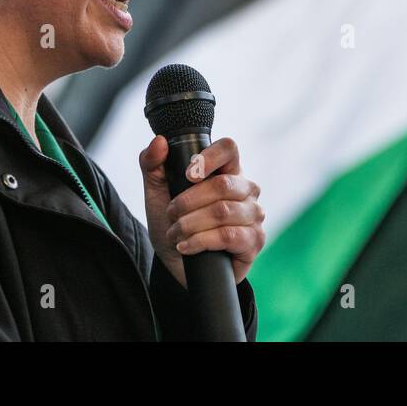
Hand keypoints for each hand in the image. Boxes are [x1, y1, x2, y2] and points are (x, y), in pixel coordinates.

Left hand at [139, 135, 264, 288]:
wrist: (178, 263)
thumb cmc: (173, 222)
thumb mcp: (157, 192)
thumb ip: (152, 164)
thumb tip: (159, 142)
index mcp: (227, 170)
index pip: (229, 148)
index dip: (209, 158)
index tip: (187, 175)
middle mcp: (246, 189)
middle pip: (222, 184)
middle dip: (188, 202)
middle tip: (171, 214)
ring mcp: (254, 215)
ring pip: (224, 211)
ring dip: (191, 224)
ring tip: (176, 233)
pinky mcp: (254, 241)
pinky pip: (230, 236)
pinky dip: (201, 241)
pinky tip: (186, 246)